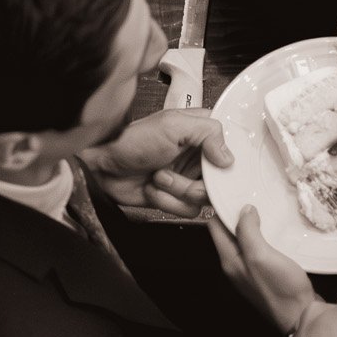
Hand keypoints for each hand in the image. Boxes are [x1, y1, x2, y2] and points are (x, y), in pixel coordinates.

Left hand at [87, 109, 230, 218]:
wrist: (103, 164)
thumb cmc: (131, 139)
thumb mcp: (172, 125)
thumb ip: (207, 131)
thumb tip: (228, 156)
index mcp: (202, 133)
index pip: (233, 149)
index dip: (227, 162)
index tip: (217, 166)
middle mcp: (199, 156)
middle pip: (221, 180)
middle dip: (195, 181)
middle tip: (173, 170)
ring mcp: (188, 178)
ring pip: (204, 198)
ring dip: (177, 191)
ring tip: (158, 177)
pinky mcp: (176, 197)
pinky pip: (187, 211)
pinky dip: (167, 202)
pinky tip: (153, 188)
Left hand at [209, 203, 316, 334]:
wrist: (302, 315)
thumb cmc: (280, 289)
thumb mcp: (260, 255)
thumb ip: (248, 232)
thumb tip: (244, 209)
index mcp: (230, 260)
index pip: (215, 226)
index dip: (219, 206)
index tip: (229, 188)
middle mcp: (237, 265)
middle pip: (229, 232)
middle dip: (236, 211)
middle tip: (249, 190)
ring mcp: (252, 269)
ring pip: (247, 239)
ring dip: (253, 222)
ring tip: (263, 203)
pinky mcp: (268, 272)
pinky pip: (261, 247)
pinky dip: (266, 234)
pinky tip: (277, 227)